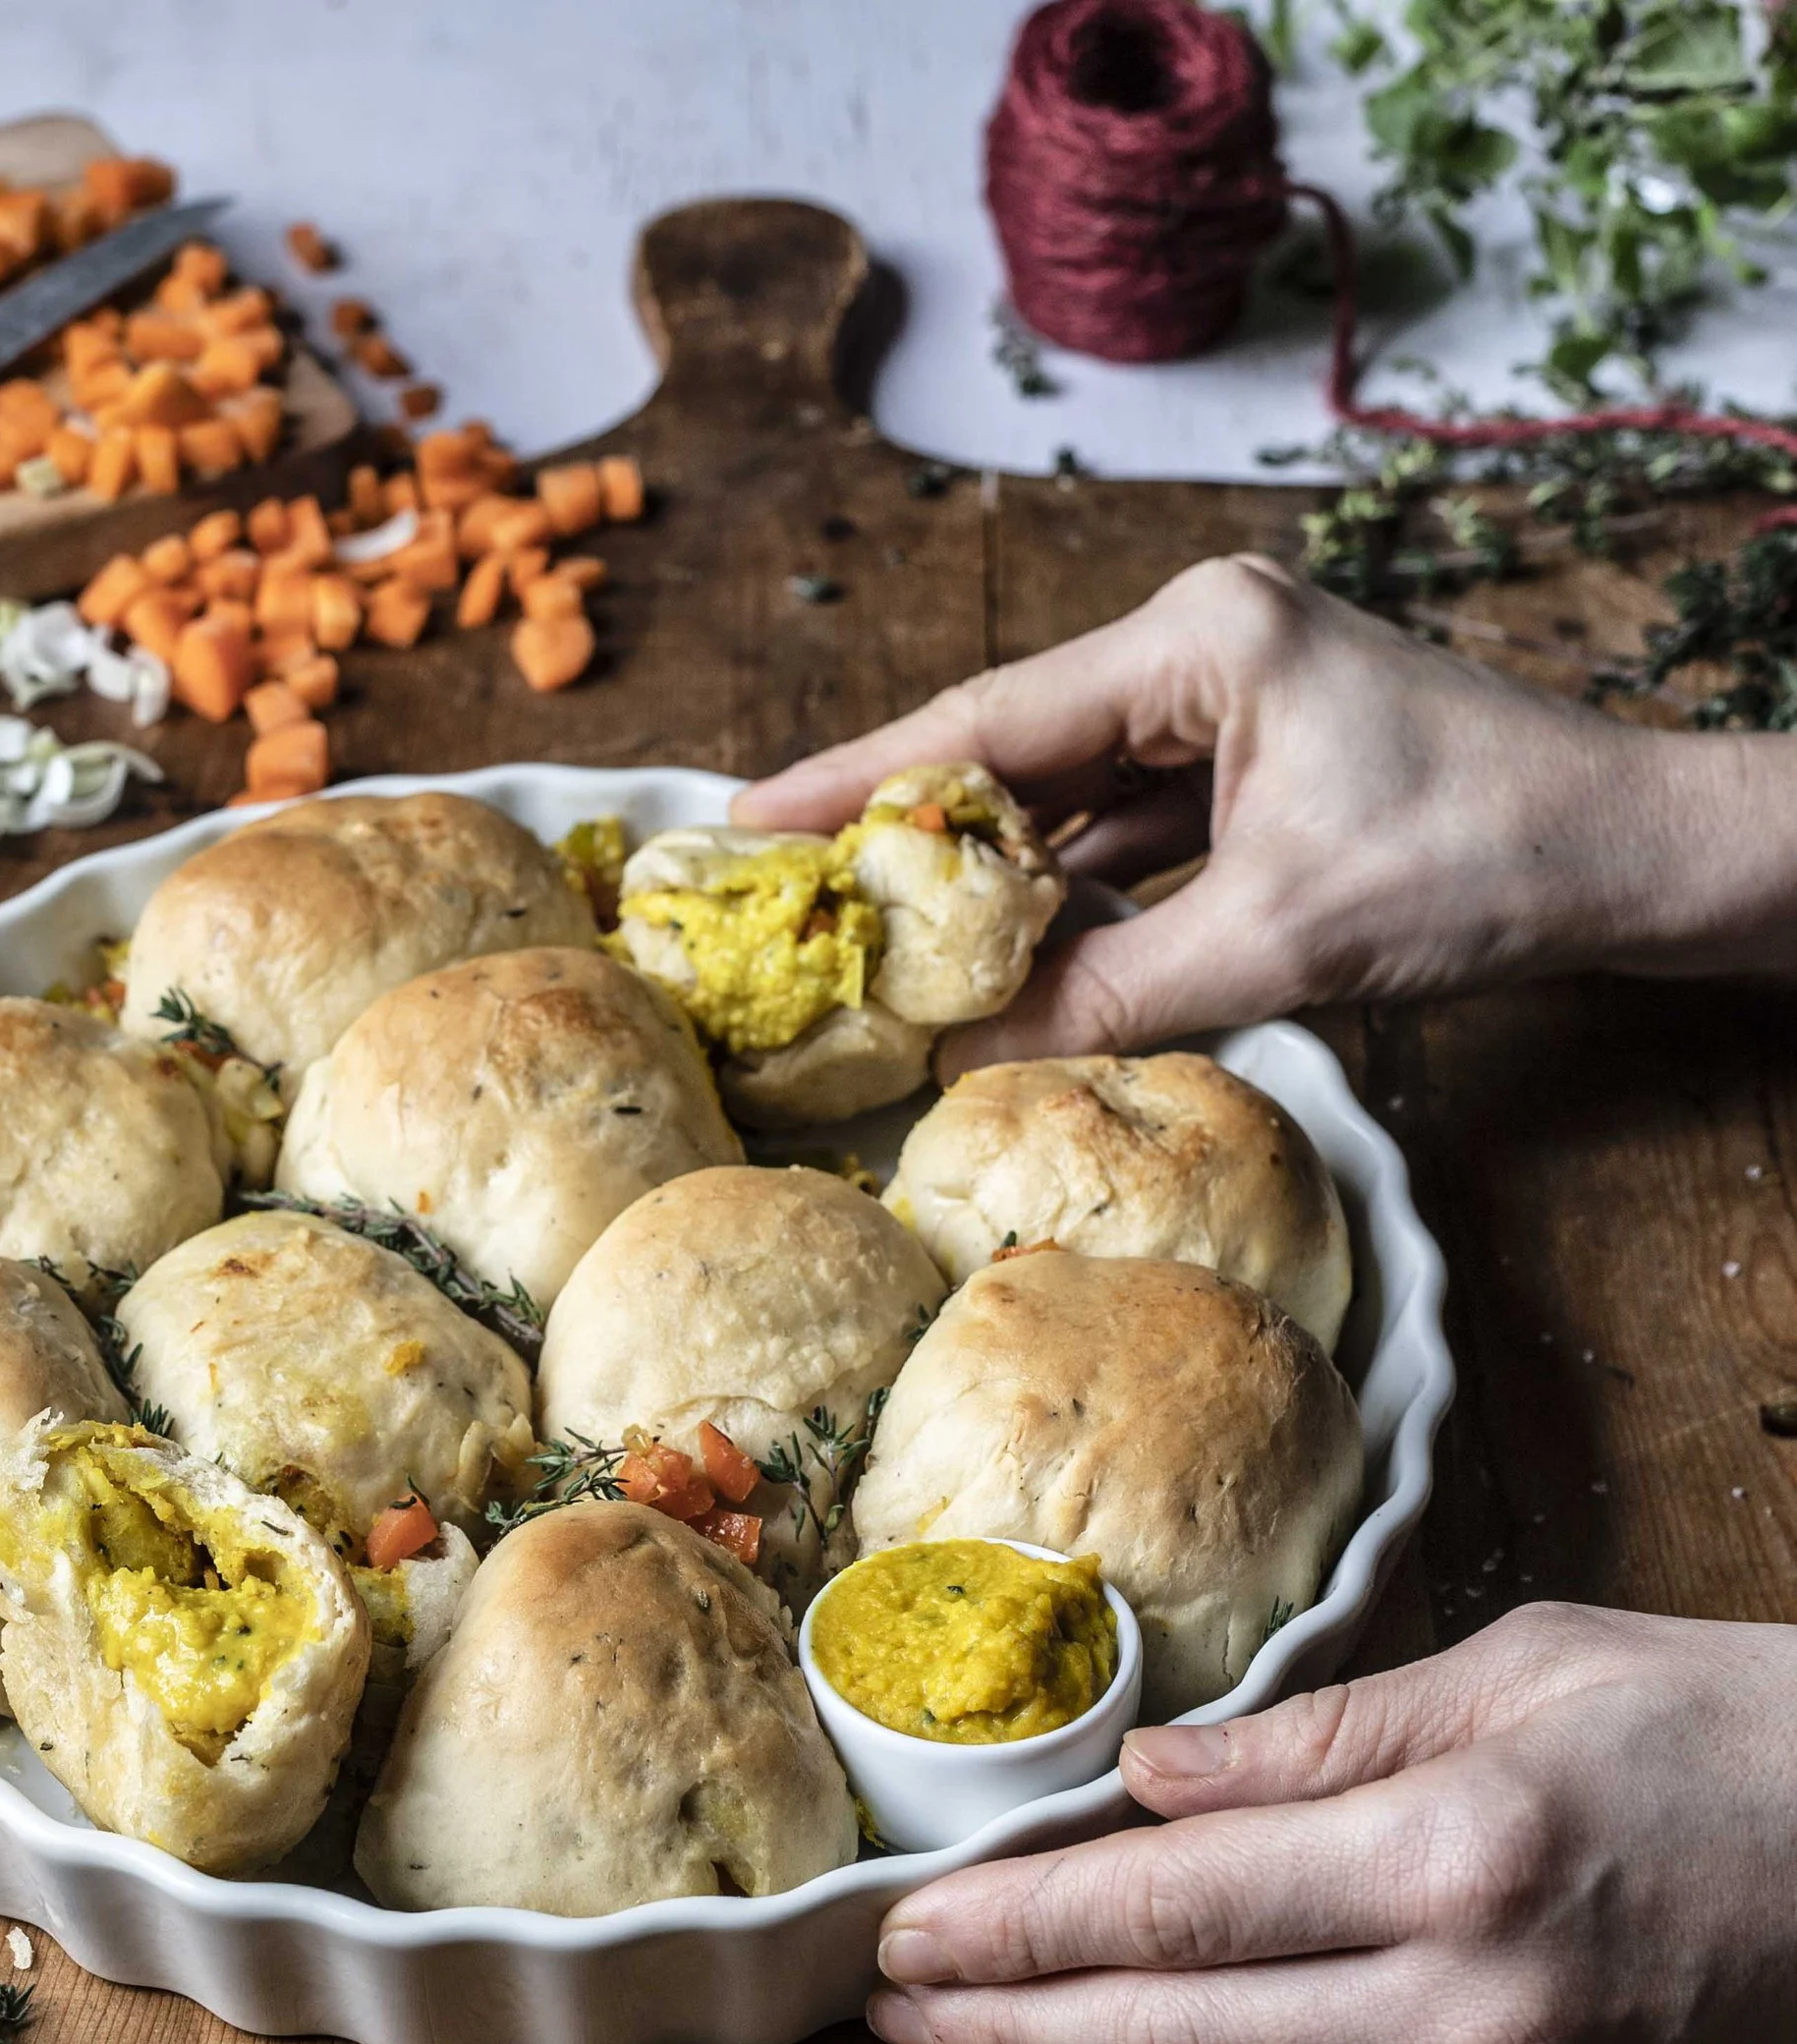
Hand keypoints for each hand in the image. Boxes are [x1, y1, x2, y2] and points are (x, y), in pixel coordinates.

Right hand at [733, 555, 1796, 1072]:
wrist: (1635, 858)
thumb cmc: (1488, 859)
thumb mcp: (1278, 938)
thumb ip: (1110, 996)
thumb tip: (966, 1060)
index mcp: (1196, 639)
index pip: (986, 719)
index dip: (859, 779)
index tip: (751, 818)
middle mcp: (1197, 646)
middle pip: (1011, 748)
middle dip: (912, 831)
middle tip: (797, 891)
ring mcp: (1225, 699)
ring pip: (1067, 794)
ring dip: (994, 873)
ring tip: (881, 934)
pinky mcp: (1251, 758)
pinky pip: (1128, 826)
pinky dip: (1074, 891)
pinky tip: (1009, 951)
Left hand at [865, 1604, 1796, 2043]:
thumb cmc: (1729, 1722)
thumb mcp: (1521, 1670)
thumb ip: (1319, 1738)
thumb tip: (1155, 1777)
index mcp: (1456, 1852)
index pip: (1174, 1905)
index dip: (1019, 1924)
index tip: (906, 1928)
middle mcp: (1476, 1996)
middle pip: (1181, 2028)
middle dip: (1012, 2020)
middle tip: (891, 2005)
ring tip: (981, 2029)